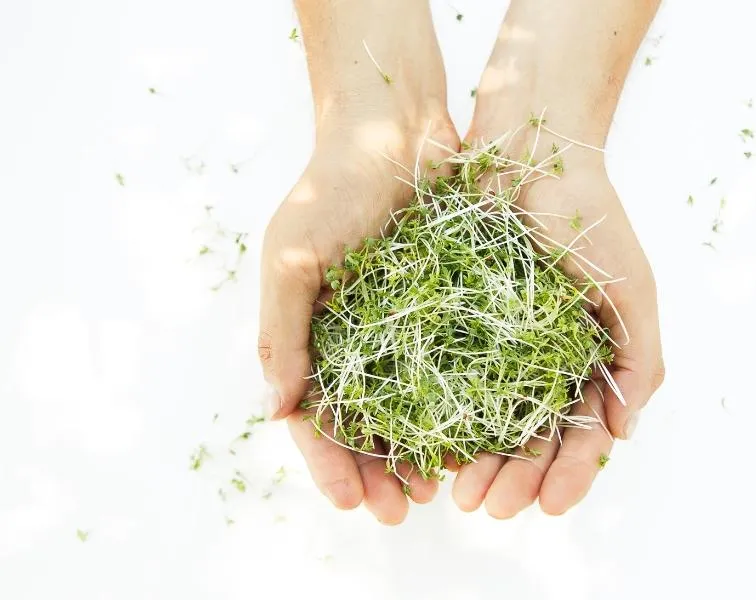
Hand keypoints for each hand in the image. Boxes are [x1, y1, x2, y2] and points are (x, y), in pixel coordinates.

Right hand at [259, 0, 457, 523]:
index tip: (355, 503)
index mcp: (310, 332)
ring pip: (410, 406)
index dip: (331, 464)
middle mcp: (355, 338)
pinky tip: (474, 434)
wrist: (395, 127)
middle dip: (378, 472)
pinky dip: (459, 405)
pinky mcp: (447, 306)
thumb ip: (281, 332)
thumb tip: (278, 411)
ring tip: (439, 486)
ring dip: (419, 450)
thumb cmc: (333, 187)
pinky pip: (453, 367)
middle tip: (403, 511)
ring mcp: (401, 325)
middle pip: (365, 424)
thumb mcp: (292, 257)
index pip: (316, 416)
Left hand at [451, 0, 663, 517]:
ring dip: (478, 461)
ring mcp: (495, 342)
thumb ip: (640, 361)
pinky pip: (444, 377)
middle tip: (492, 510)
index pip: (579, 431)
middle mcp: (539, 358)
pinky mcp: (453, 321)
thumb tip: (623, 432)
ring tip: (460, 495)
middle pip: (529, 435)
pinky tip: (428, 448)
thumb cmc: (592, 219)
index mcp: (585, 357)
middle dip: (516, 478)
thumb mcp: (632, 290)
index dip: (568, 473)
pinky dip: (441, 416)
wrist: (531, 154)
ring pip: (485, 418)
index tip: (549, 507)